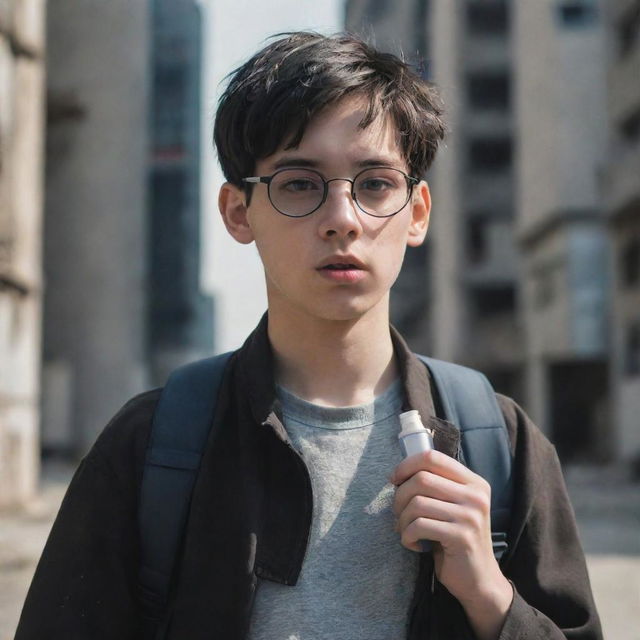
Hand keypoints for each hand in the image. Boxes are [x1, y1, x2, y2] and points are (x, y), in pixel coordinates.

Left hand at [391, 449, 512, 639]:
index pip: (432, 457)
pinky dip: (408, 536)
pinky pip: (419, 526)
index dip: (407, 465)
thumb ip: (435, 486)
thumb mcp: (452, 506)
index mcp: (473, 482)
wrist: (479, 580)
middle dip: (400, 496)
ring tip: (406, 531)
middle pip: (421, 479)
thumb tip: (398, 474)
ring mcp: (471, 516)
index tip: (395, 480)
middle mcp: (475, 495)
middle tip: (398, 513)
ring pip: (417, 503)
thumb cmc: (455, 540)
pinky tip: (414, 544)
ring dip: (402, 519)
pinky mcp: (462, 536)